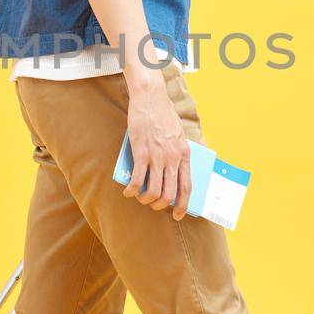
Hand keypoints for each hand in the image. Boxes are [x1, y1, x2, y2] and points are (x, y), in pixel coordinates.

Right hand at [122, 71, 191, 219]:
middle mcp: (173, 158)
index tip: (177, 214)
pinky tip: (127, 191)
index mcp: (185, 155)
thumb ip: (178, 153)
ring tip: (139, 198)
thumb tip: (173, 172)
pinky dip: (131, 190)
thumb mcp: (179, 135)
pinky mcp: (141, 153)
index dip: (182, 205)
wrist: (151, 98)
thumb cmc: (164, 115)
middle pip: (169, 194)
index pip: (186, 187)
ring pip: (153, 191)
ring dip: (145, 200)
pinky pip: (137, 180)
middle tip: (152, 204)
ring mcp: (157, 157)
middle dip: (159, 205)